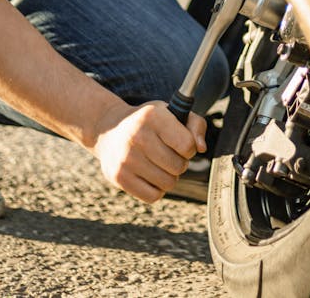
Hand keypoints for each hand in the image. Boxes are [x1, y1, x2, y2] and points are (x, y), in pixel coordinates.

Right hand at [90, 100, 207, 202]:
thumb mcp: (171, 113)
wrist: (108, 129)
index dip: (189, 147)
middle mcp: (137, 136)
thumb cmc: (148, 122)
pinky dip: (156, 190)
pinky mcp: (118, 177)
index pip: (187, 145)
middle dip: (179, 163)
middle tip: (168, 155)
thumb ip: (195, 125)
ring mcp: (126, 158)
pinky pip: (153, 196)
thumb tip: (201, 148)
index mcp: (152, 116)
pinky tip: (149, 176)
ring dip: (169, 177)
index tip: (180, 143)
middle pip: (179, 166)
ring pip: (168, 183)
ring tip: (159, 165)